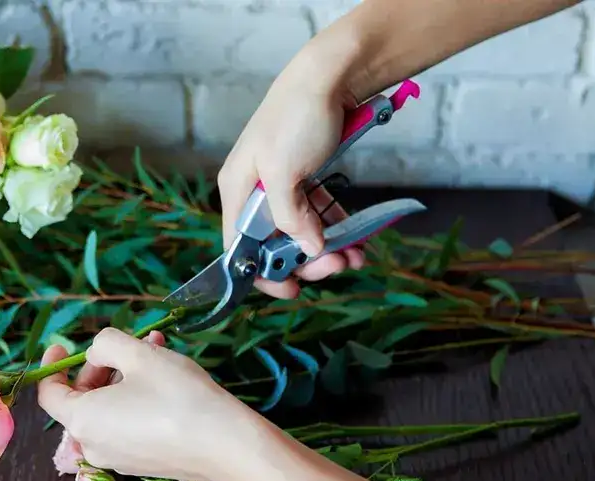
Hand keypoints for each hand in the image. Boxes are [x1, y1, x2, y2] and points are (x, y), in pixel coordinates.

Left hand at [36, 328, 269, 480]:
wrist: (227, 445)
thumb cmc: (178, 396)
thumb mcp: (139, 355)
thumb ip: (105, 344)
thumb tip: (97, 355)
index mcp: (82, 420)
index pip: (49, 394)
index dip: (52, 366)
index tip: (63, 345)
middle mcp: (93, 446)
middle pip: (81, 400)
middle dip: (101, 367)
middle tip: (128, 344)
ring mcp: (119, 460)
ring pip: (109, 410)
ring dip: (124, 378)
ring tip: (155, 351)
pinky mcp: (143, 465)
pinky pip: (127, 427)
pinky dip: (136, 401)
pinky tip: (166, 380)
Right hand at [218, 40, 365, 299]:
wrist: (330, 75)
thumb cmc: (297, 118)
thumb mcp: (285, 172)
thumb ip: (290, 217)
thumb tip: (307, 251)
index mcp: (237, 190)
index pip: (240, 248)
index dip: (263, 274)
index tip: (292, 291)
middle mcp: (255, 191)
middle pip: (275, 244)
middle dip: (307, 260)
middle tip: (337, 266)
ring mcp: (281, 185)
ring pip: (300, 231)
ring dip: (327, 249)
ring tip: (355, 256)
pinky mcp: (306, 177)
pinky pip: (318, 214)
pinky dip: (335, 228)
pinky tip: (356, 239)